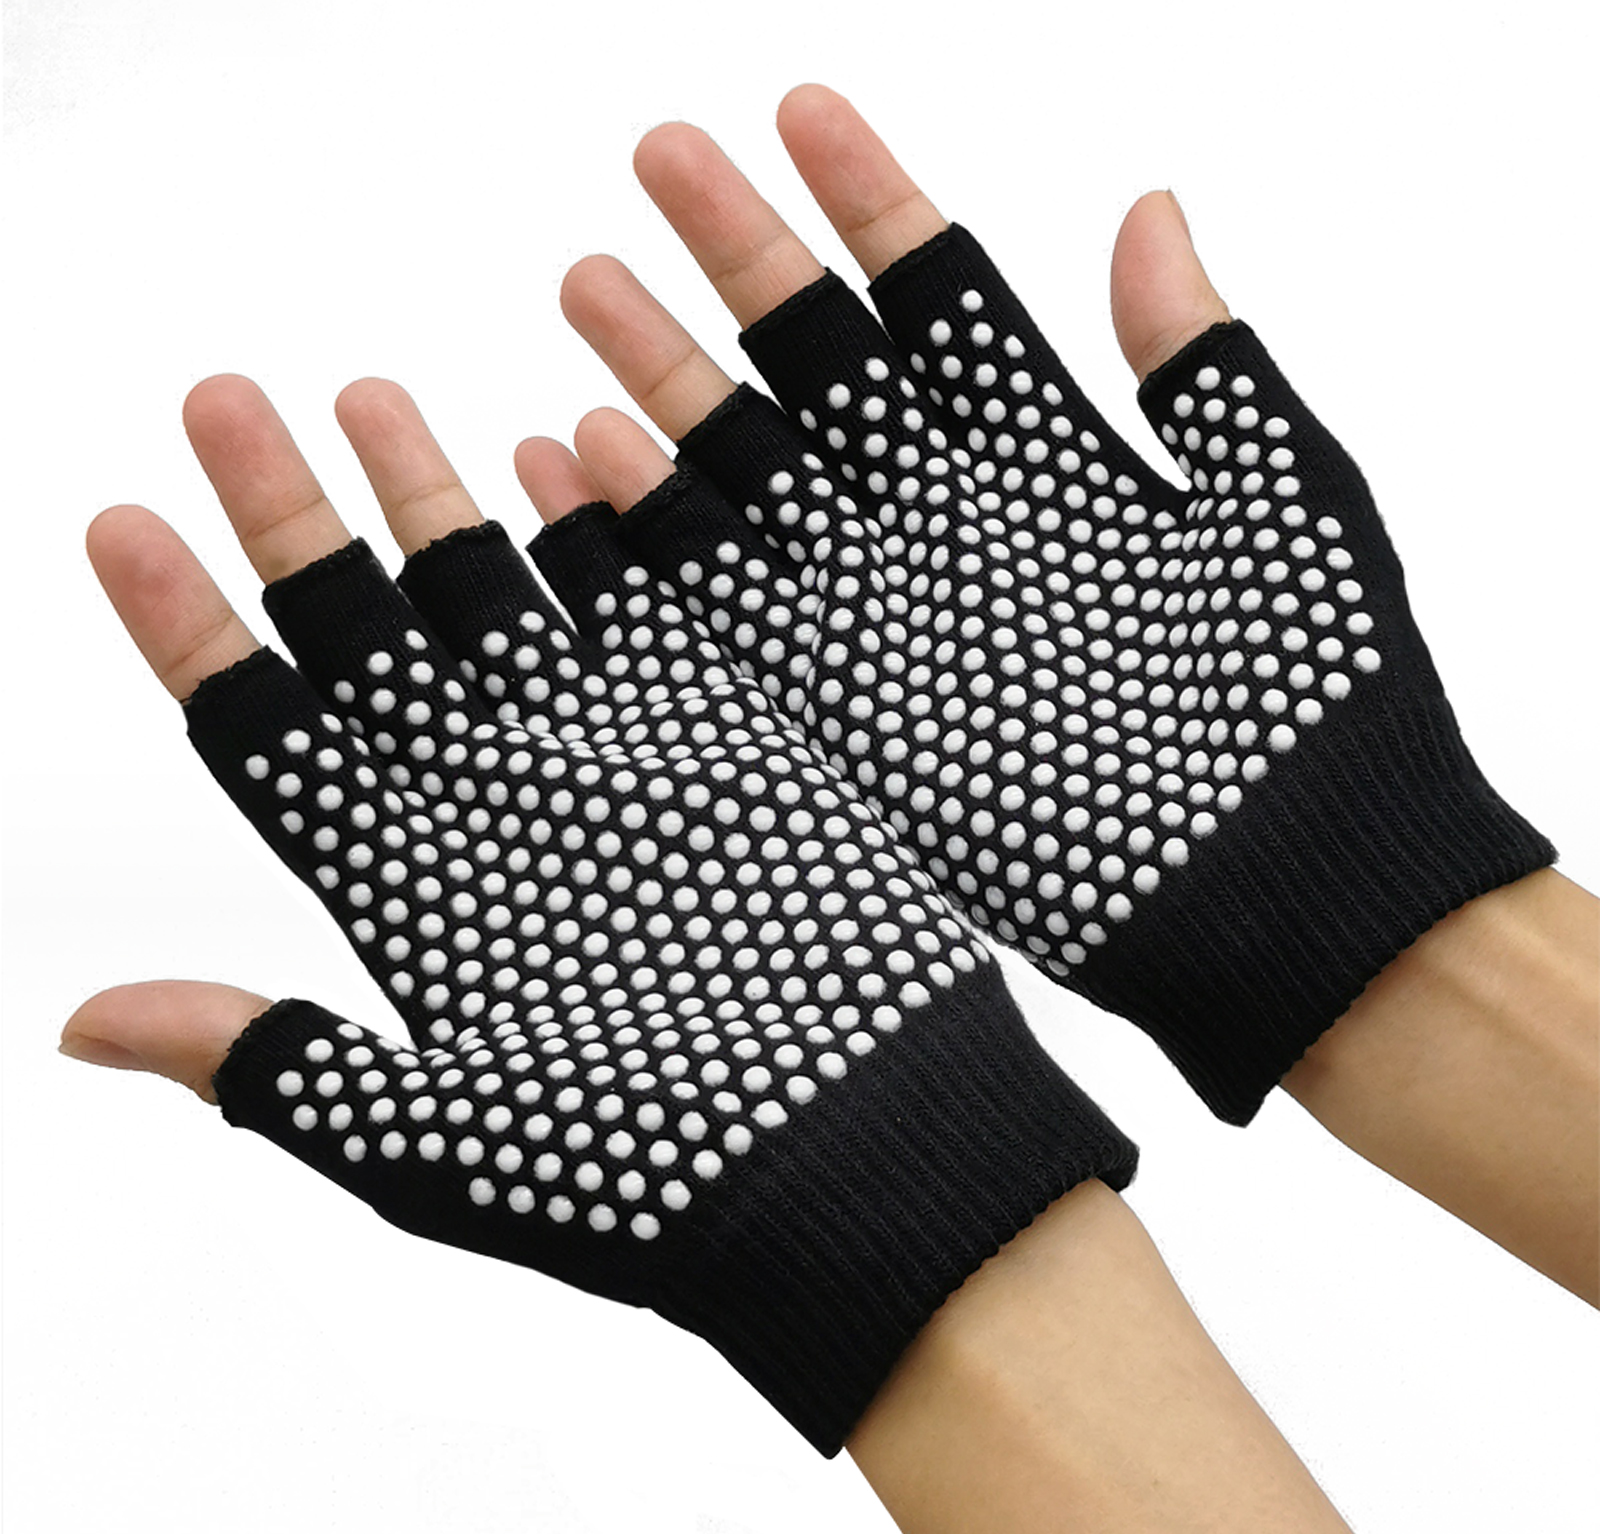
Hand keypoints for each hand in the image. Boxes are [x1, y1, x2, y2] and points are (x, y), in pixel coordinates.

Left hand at [70, 358, 1135, 1453]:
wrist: (861, 1152)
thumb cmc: (644, 1175)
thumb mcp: (431, 1136)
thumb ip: (274, 1059)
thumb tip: (80, 1023)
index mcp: (403, 890)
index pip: (266, 734)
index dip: (187, 628)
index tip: (115, 519)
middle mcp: (489, 806)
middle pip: (360, 632)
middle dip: (290, 515)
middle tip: (221, 396)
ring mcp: (605, 757)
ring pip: (490, 597)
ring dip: (425, 492)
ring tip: (361, 387)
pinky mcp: (721, 732)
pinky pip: (643, 599)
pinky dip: (597, 521)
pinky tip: (549, 440)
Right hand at [542, 84, 1554, 1124]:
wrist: (1268, 890)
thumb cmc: (1304, 696)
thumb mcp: (1270, 497)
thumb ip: (1195, 363)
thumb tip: (1148, 205)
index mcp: (1051, 456)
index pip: (940, 299)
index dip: (871, 199)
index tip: (799, 107)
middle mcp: (950, 521)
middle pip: (822, 365)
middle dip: (739, 259)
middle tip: (659, 156)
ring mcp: (884, 611)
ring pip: (751, 472)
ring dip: (668, 382)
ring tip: (589, 282)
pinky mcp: (837, 706)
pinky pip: (720, 602)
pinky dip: (648, 535)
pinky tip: (576, 458)